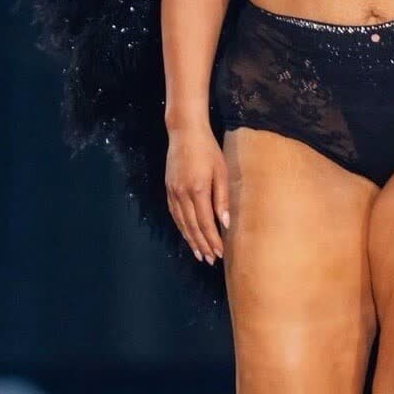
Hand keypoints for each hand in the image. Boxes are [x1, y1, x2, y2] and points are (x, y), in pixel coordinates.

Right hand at [165, 124, 229, 264]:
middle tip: (210, 260)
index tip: (220, 253)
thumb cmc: (208, 150)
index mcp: (198, 190)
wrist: (185, 132)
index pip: (206, 223)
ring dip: (191, 240)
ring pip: (182, 223)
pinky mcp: (168, 189)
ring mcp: (173, 192)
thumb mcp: (221, 172)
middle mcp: (182, 194)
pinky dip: (181, 227)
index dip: (212, 240)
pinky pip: (174, 214)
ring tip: (199, 254)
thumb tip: (225, 223)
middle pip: (192, 227)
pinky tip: (187, 235)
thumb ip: (222, 199)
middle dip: (202, 245)